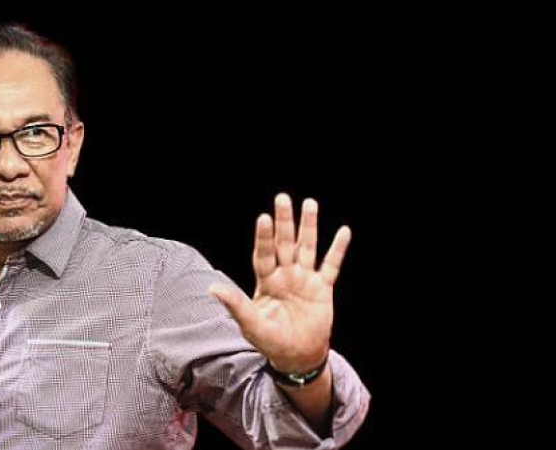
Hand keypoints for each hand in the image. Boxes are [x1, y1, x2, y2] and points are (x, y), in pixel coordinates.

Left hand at [209, 194, 350, 372]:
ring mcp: (304, 279)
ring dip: (309, 227)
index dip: (264, 237)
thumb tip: (212, 288)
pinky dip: (337, 249)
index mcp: (266, 281)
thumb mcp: (251, 325)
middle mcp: (285, 275)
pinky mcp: (323, 288)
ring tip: (309, 204)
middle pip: (285, 243)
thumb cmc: (270, 341)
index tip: (264, 218)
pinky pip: (331, 265)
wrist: (297, 356)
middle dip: (284, 222)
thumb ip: (236, 305)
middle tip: (282, 198)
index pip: (264, 254)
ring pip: (307, 248)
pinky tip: (343, 231)